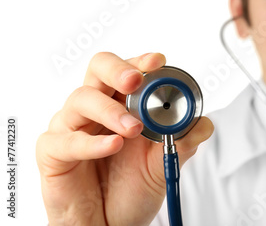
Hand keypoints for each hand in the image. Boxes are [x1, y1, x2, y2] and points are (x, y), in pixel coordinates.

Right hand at [36, 52, 213, 224]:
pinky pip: (66, 139)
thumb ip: (183, 142)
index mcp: (122, 104)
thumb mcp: (163, 163)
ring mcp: (72, 126)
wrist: (110, 224)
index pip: (128, 70)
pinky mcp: (54, 151)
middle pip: (98, 69)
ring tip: (133, 129)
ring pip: (81, 99)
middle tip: (135, 81)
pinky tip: (113, 145)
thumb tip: (204, 124)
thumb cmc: (132, 189)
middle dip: (118, 69)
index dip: (141, 62)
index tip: (158, 61)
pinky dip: (92, 142)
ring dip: (111, 111)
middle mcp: (96, 109)